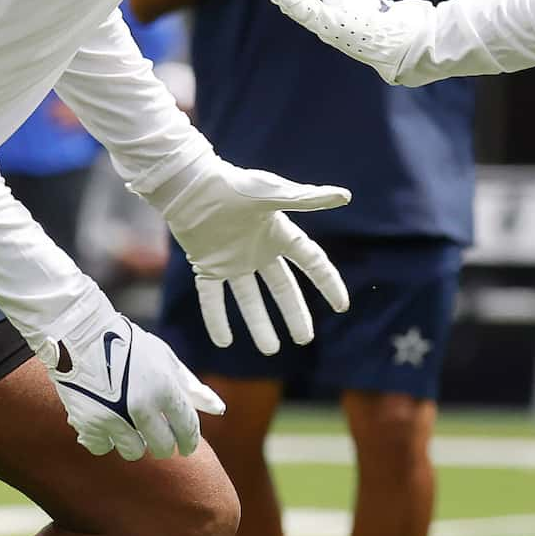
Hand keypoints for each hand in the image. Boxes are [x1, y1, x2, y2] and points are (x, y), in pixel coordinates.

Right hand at [47, 312, 224, 460]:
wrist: (80, 333)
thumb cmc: (128, 344)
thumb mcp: (165, 359)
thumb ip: (192, 387)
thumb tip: (219, 410)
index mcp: (165, 388)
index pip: (187, 429)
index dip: (189, 441)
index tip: (186, 447)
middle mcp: (142, 407)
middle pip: (163, 447)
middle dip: (163, 445)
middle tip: (156, 437)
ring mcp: (114, 417)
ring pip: (134, 452)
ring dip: (133, 442)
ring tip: (127, 424)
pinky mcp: (88, 423)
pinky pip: (103, 448)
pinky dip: (105, 439)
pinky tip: (105, 423)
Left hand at [147, 155, 351, 354]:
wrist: (190, 185)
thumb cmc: (233, 185)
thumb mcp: (273, 195)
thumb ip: (308, 199)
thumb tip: (345, 196)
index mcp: (278, 233)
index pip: (311, 262)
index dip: (327, 283)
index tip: (342, 306)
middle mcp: (258, 250)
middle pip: (282, 288)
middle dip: (294, 314)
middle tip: (304, 340)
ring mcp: (232, 261)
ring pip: (249, 299)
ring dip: (259, 324)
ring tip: (269, 350)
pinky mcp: (206, 266)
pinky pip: (213, 298)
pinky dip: (216, 319)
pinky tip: (223, 342)